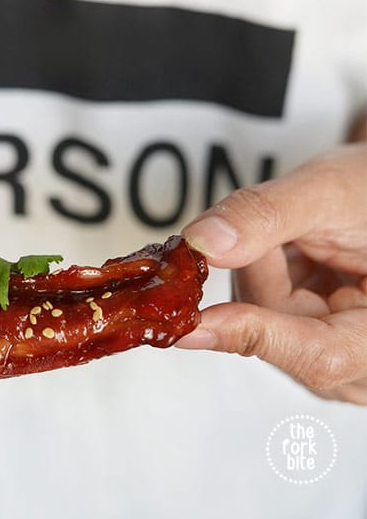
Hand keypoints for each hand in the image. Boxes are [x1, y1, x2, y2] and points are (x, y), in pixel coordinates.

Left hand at [178, 143, 366, 404]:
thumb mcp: (326, 191)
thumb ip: (264, 215)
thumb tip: (202, 244)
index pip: (319, 356)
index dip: (253, 335)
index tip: (196, 323)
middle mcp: (361, 356)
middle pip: (275, 329)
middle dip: (259, 268)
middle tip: (284, 230)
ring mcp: (333, 349)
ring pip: (258, 316)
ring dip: (259, 267)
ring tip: (299, 237)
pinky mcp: (307, 333)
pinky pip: (260, 307)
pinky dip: (260, 272)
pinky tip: (291, 252)